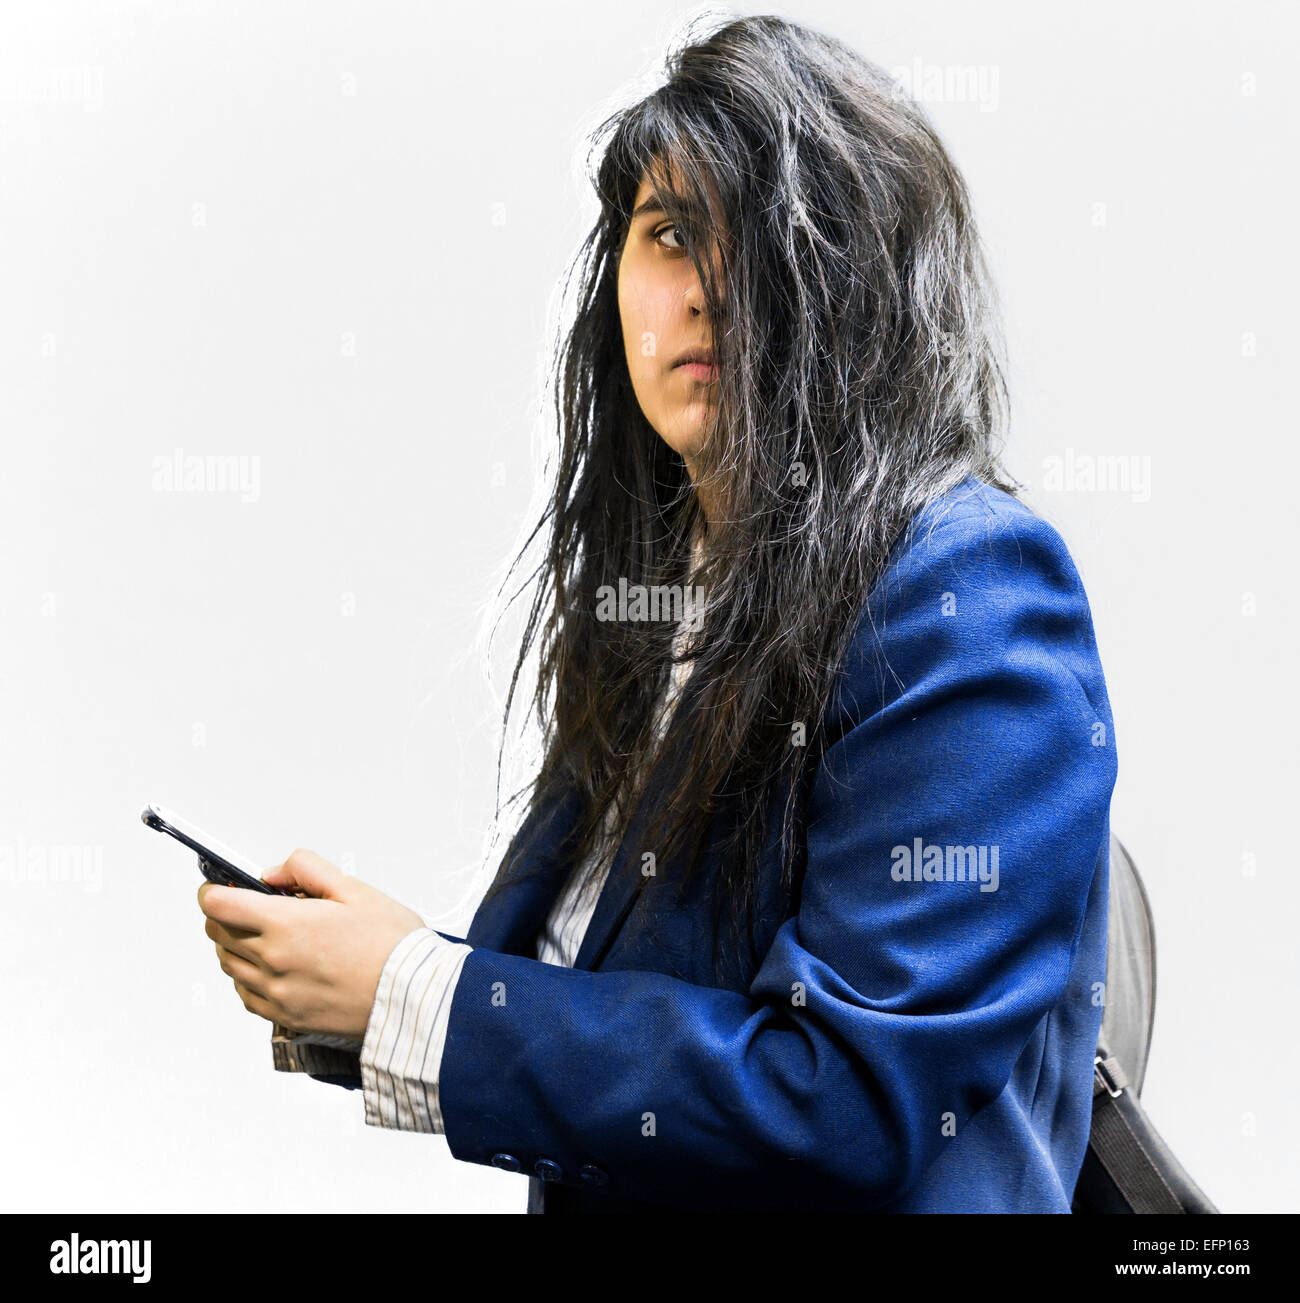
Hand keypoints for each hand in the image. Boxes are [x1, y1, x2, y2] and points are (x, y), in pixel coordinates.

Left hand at [198, 849, 425, 1040]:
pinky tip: (273, 965)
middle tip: (247, 904)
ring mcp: (276, 992)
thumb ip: (308, 870)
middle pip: (216, 932)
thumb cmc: (393, 946)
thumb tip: (275, 873)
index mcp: (286, 925)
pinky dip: (247, 976)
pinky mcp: (285, 1016)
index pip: (219, 904)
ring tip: (266, 934)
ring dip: (234, 944)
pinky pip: (245, 994)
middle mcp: (273, 961)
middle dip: (223, 913)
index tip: (220, 885)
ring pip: (227, 963)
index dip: (213, 889)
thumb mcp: (355, 889)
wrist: (412, 997)